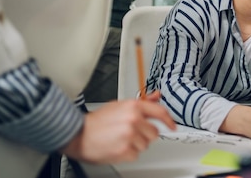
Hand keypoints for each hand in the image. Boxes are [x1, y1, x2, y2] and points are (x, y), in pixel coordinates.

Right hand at [61, 90, 175, 162]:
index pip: (160, 112)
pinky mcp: (125, 150)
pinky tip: (118, 146)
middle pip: (154, 132)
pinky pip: (136, 154)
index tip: (173, 125)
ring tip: (121, 138)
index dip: (169, 120)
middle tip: (131, 133)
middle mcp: (134, 119)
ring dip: (136, 144)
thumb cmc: (97, 121)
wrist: (78, 134)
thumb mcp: (120, 105)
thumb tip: (156, 96)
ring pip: (146, 144)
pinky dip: (128, 153)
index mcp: (133, 106)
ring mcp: (130, 135)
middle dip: (145, 134)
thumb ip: (142, 102)